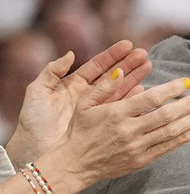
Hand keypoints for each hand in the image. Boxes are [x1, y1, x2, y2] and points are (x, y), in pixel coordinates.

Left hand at [6, 41, 153, 165]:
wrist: (35, 148)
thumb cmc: (35, 120)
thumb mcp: (38, 91)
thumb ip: (52, 71)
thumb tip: (70, 54)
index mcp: (73, 85)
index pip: (97, 66)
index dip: (113, 55)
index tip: (128, 45)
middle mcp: (88, 96)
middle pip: (112, 77)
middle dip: (130, 65)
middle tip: (145, 55)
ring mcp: (98, 112)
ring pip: (121, 92)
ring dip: (136, 80)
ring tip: (149, 67)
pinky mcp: (104, 126)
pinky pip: (123, 112)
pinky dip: (135, 103)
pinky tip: (147, 93)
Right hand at [34, 74, 189, 193]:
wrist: (75, 163)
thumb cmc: (81, 130)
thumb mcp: (85, 104)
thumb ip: (104, 87)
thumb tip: (121, 70)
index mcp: (116, 113)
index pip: (151, 98)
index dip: (172, 89)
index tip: (188, 82)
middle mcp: (129, 130)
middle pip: (166, 115)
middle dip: (188, 104)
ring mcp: (137, 147)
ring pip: (171, 132)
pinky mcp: (141, 160)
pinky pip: (168, 148)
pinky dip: (184, 138)